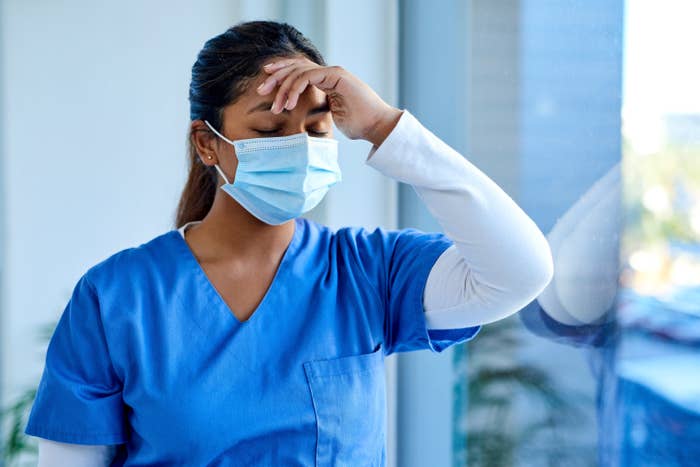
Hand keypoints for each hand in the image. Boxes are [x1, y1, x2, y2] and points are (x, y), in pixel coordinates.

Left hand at [256, 56, 402, 144]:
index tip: (266, 86)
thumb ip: (320, 111)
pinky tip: (290, 103)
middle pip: (296, 67)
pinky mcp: (336, 74)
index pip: (299, 72)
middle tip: (261, 90)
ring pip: (299, 71)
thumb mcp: (332, 117)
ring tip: (276, 105)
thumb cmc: (360, 125)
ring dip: (283, 87)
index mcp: (328, 80)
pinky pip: (308, 76)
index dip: (281, 75)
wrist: (377, 126)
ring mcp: (333, 72)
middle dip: (276, 77)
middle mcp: (329, 73)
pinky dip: (295, 89)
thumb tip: (307, 119)